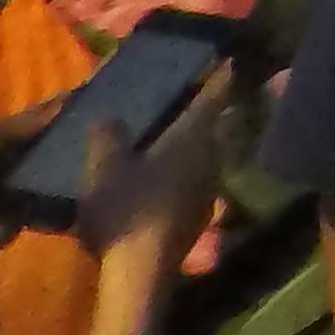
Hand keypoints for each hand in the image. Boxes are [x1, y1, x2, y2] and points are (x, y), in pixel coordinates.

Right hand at [77, 73, 229, 334]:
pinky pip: (190, 182)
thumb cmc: (125, 208)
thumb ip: (107, 136)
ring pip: (201, 157)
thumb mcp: (104, 166)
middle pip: (209, 128)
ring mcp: (207, 191)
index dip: (219, 77)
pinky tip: (154, 179)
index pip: (213, 98)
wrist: (139, 274)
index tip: (229, 60)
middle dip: (198, 113)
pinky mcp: (196, 217)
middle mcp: (210, 160)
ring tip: (161, 137)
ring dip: (186, 146)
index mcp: (193, 139)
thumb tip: (109, 118)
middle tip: (181, 98)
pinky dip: (177, 173)